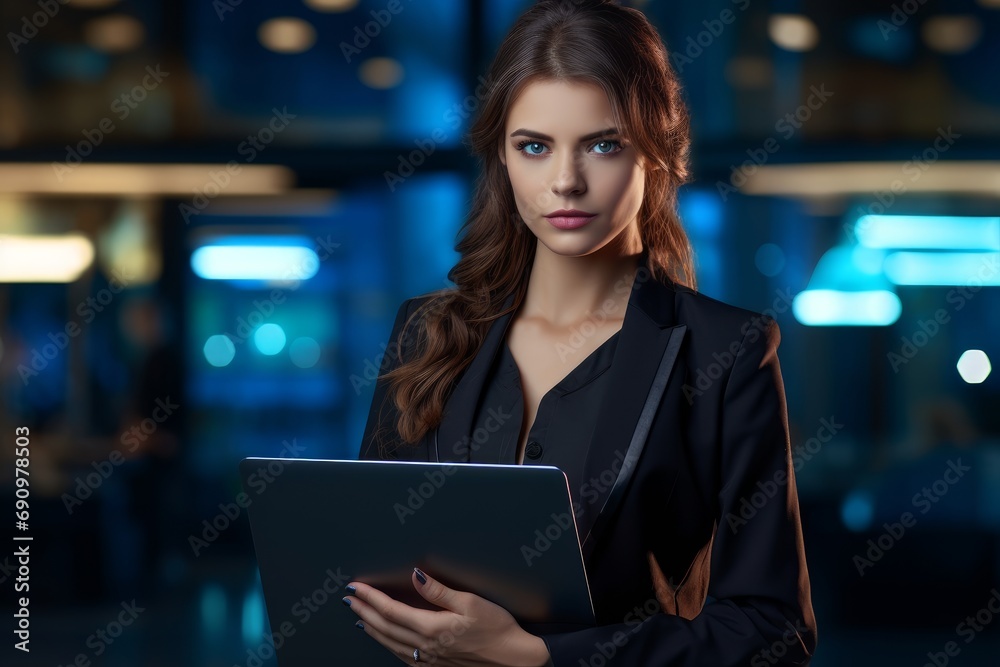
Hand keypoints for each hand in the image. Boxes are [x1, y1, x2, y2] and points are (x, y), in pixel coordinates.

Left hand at [342, 567, 550, 666]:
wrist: (514, 659)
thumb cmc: (497, 629)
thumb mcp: (471, 602)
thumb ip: (439, 591)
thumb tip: (415, 575)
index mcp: (431, 628)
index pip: (390, 610)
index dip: (370, 597)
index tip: (356, 586)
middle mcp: (425, 647)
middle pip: (384, 628)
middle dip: (364, 611)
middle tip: (348, 598)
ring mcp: (428, 660)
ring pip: (389, 644)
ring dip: (371, 628)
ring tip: (359, 616)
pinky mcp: (434, 666)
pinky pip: (401, 656)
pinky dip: (386, 645)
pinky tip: (384, 639)